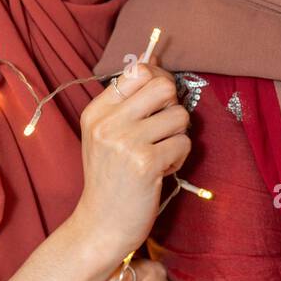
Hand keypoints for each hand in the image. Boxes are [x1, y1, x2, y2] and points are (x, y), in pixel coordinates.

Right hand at [73, 60, 190, 263]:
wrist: (101, 225)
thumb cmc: (111, 177)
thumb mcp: (107, 133)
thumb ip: (130, 98)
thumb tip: (156, 55)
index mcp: (96, 112)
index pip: (139, 71)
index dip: (159, 81)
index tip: (160, 103)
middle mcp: (107, 123)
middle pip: (164, 87)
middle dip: (173, 108)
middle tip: (163, 130)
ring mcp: (125, 142)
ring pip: (180, 116)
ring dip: (177, 137)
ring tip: (159, 155)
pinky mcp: (145, 163)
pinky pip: (184, 142)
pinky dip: (179, 157)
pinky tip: (161, 171)